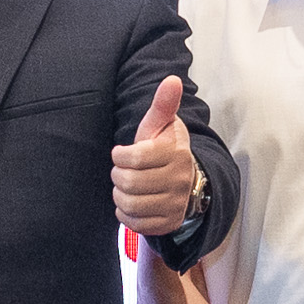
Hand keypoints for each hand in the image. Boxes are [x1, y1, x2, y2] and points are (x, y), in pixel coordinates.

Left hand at [111, 76, 200, 238]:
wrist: (185, 180)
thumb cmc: (163, 148)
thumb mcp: (161, 125)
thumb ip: (163, 104)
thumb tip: (171, 80)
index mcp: (176, 153)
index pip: (132, 157)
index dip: (120, 156)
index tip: (123, 153)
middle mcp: (180, 180)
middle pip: (127, 182)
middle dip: (118, 176)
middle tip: (124, 171)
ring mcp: (176, 204)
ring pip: (129, 204)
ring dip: (120, 195)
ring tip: (128, 186)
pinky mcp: (169, 222)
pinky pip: (135, 223)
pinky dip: (126, 213)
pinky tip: (133, 202)